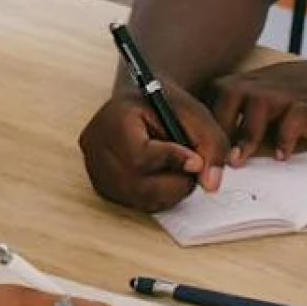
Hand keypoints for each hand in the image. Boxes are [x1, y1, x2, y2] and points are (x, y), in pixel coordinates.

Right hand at [77, 86, 229, 212]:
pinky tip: (164, 176)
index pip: (140, 156)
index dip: (173, 162)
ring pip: (139, 198)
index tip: (196, 161)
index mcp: (114, 119)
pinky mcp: (101, 185)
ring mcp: (95, 168)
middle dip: (176, 182)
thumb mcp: (195, 115)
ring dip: (169, 191)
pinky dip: (156, 196)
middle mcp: (96, 146)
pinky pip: (135, 202)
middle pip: (139, 184)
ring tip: (179, 169)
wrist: (143, 103)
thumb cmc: (169, 106)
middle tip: (193, 168)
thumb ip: (211, 146)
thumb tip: (210, 185)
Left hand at [209, 59, 306, 162]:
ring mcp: (294, 93)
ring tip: (238, 162)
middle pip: (229, 92)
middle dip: (217, 125)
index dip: (203, 116)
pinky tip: (282, 157)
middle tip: (211, 158)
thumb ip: (256, 114)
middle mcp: (271, 83)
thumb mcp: (283, 97)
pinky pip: (295, 118)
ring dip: (245, 134)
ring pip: (257, 101)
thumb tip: (224, 146)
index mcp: (259, 81)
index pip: (217, 90)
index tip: (195, 144)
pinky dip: (285, 138)